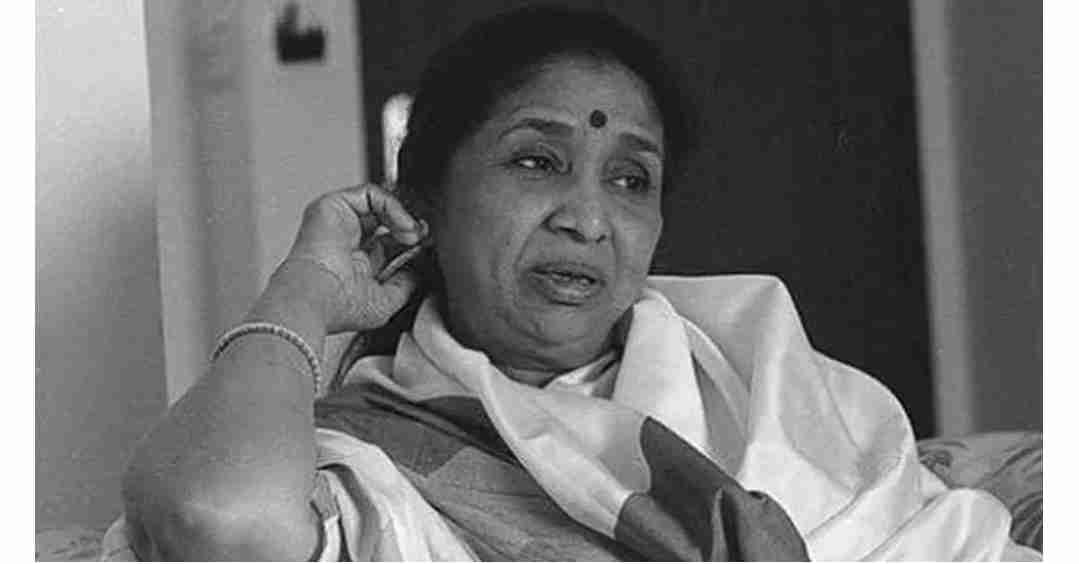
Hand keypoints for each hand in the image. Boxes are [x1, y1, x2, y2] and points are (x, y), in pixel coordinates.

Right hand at [263, 184, 426, 333]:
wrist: (314, 296)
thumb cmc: (336, 306)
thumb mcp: (384, 302)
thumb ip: (405, 284)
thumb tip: (419, 270)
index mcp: (354, 265)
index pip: (388, 243)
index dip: (409, 242)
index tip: (425, 247)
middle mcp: (345, 242)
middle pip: (385, 221)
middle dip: (409, 227)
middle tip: (423, 237)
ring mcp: (339, 222)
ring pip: (380, 205)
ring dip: (404, 217)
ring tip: (414, 234)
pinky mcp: (333, 205)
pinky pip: (371, 194)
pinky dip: (393, 206)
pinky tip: (403, 225)